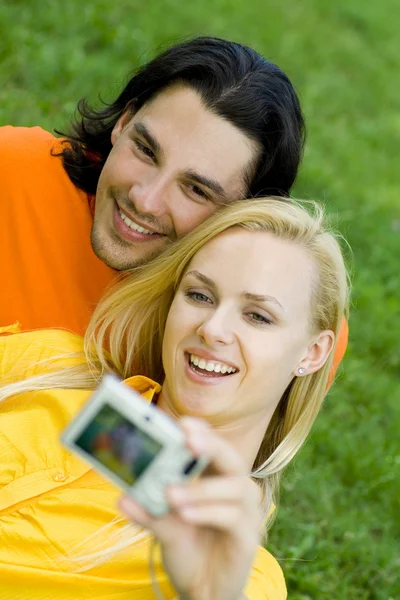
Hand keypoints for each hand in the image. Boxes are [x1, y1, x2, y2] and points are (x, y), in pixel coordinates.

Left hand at [119, 417, 261, 599]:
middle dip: (210, 444)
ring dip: (201, 488)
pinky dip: (207, 512)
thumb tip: (123, 498)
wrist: (203, 592)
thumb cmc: (188, 548)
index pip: (215, 445)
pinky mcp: (248, 537)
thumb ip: (147, 510)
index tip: (182, 423)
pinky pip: (232, 517)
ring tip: (171, 493)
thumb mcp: (163, 526)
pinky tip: (186, 514)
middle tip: (187, 439)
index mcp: (217, 478)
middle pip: (231, 458)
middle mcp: (237, 489)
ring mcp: (246, 513)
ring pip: (234, 487)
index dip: (201, 431)